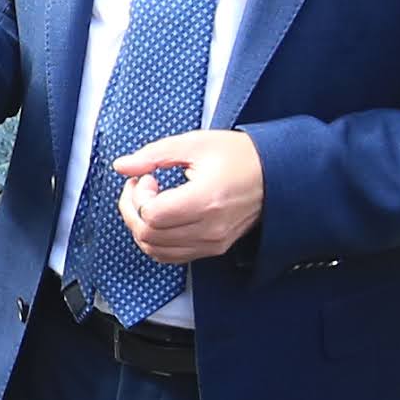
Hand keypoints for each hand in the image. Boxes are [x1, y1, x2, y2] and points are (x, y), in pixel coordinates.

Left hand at [113, 128, 263, 263]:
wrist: (276, 174)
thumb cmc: (239, 156)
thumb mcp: (194, 144)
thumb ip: (153, 154)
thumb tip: (122, 166)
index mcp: (205, 200)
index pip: (151, 215)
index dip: (138, 195)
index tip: (149, 176)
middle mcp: (209, 229)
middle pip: (148, 236)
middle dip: (132, 210)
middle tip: (141, 186)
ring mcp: (212, 243)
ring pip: (155, 250)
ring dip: (142, 226)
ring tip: (150, 201)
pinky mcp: (213, 248)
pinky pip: (171, 256)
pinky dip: (156, 240)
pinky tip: (161, 217)